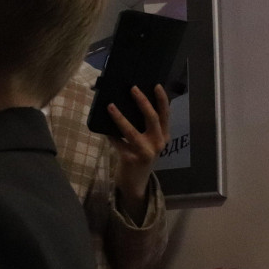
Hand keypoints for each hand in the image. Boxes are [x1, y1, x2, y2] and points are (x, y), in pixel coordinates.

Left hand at [107, 84, 170, 221]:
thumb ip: (145, 128)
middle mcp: (158, 143)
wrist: (135, 182)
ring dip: (119, 117)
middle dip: (142, 102)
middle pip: (152, 118)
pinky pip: (117, 142)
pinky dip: (109, 135)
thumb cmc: (139, 156)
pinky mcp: (130, 159)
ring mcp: (145, 152)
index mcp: (164, 137)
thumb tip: (130, 104)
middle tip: (132, 88)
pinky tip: (102, 129)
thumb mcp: (148, 143)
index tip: (155, 85)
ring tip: (110, 106)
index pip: (165, 115)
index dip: (162, 100)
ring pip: (131, 130)